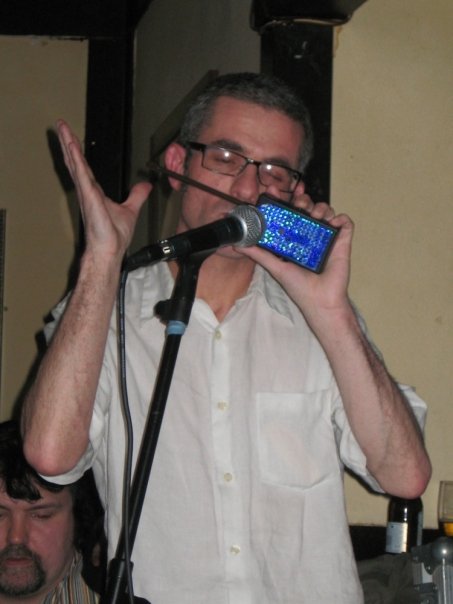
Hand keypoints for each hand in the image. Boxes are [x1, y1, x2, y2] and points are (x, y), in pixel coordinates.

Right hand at [57, 119, 151, 263]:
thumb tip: (146, 185)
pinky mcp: (89, 197)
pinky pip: (81, 174)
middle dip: (68, 142)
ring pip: (75, 164)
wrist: (110, 249)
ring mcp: (86, 193)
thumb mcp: (130, 209)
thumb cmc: (114, 235)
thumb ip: (137, 196)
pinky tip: (72, 146)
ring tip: (62, 128)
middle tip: (60, 125)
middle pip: (75, 161)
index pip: (84, 167)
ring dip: (69, 145)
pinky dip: (76, 159)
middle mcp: (87, 190)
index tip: (71, 138)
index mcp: (94, 192)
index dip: (77, 152)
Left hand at [237, 192, 354, 322]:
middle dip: (302, 200)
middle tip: (299, 205)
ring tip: (315, 216)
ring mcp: (327, 236)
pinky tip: (332, 224)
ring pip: (326, 210)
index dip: (283, 198)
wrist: (320, 300)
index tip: (273, 189)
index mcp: (294, 237)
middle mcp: (310, 234)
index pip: (288, 211)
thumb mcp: (275, 267)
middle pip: (307, 206)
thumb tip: (236, 245)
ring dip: (321, 207)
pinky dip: (340, 218)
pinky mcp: (342, 241)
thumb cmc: (298, 286)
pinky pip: (345, 222)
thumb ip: (258, 254)